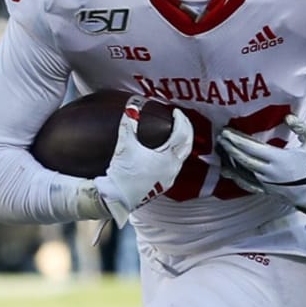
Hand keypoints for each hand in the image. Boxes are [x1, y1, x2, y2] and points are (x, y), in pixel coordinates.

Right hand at [94, 100, 192, 225]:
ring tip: (172, 133)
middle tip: (179, 120)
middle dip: (185, 130)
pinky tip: (163, 151)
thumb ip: (129, 125)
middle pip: (187, 146)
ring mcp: (169, 178)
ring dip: (179, 143)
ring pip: (181, 157)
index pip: (182, 134)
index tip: (176, 112)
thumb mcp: (125, 146)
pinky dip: (172, 154)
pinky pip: (173, 165)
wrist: (118, 199)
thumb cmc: (122, 174)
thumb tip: (131, 107)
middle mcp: (173, 169)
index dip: (180, 120)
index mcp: (168, 158)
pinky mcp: (163, 185)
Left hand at [219, 115, 305, 214]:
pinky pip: (249, 185)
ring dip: (230, 162)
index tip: (225, 132)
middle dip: (229, 149)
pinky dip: (237, 178)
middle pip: (243, 160)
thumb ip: (300, 127)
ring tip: (220, 152)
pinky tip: (229, 172)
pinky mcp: (271, 193)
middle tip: (219, 138)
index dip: (236, 140)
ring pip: (243, 173)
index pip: (250, 148)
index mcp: (279, 160)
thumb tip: (287, 116)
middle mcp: (270, 174)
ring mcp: (269, 185)